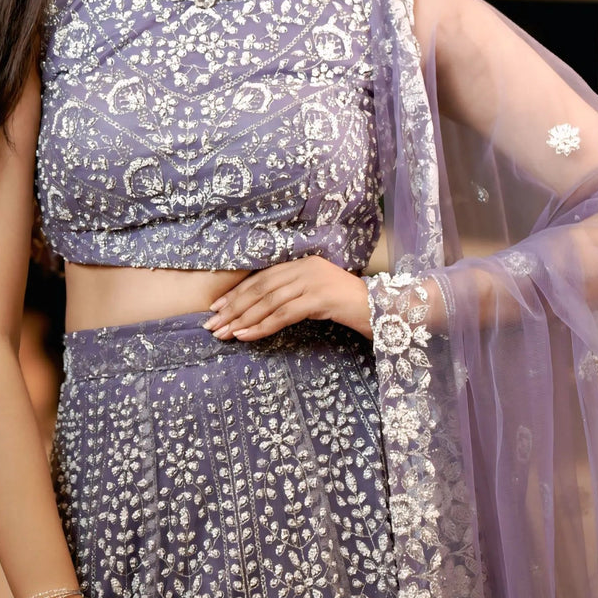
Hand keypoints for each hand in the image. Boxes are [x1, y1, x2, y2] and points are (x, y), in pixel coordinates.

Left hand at [201, 254, 371, 340]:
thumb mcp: (318, 296)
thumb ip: (295, 296)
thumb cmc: (352, 308)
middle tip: (211, 324)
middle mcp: (305, 267)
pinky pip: (284, 314)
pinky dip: (261, 325)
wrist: (386, 310)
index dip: (237, 293)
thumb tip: (262, 311)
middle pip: (260, 288)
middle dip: (233, 307)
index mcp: (302, 263)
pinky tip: (245, 335)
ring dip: (242, 319)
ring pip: (268, 301)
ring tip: (223, 333)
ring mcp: (313, 280)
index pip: (262, 278)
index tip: (217, 308)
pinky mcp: (320, 298)